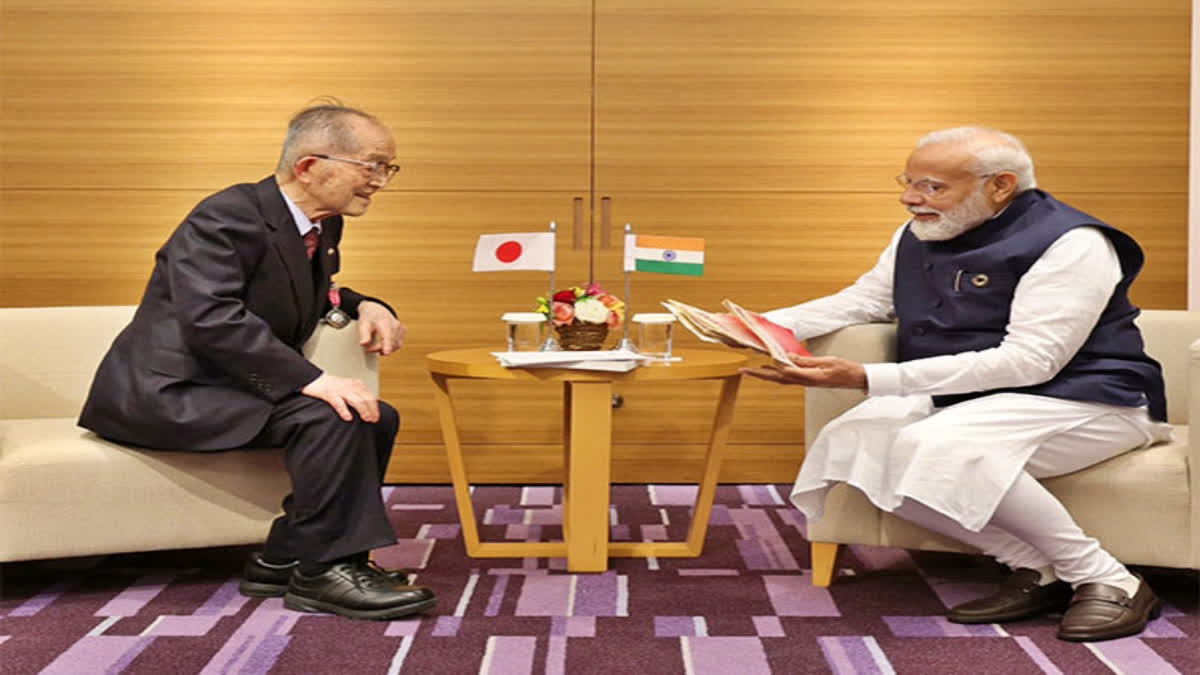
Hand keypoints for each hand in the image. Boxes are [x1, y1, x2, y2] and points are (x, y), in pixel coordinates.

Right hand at [301, 372, 379, 421]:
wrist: (315, 380)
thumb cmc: (333, 387)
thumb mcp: (350, 388)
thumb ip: (359, 395)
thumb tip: (370, 407)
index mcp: (357, 385)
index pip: (371, 396)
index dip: (375, 407)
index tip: (377, 417)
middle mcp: (351, 387)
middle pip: (366, 398)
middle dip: (372, 410)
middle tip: (373, 419)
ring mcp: (340, 390)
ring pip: (356, 401)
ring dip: (363, 410)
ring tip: (366, 419)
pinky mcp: (330, 394)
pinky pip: (339, 403)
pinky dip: (345, 411)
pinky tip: (348, 418)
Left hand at [356, 300, 405, 355]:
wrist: (376, 309)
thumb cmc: (369, 318)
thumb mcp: (363, 325)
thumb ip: (364, 335)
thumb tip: (363, 344)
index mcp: (384, 322)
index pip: (388, 335)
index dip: (387, 345)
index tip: (387, 353)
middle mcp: (395, 324)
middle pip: (391, 343)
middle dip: (380, 349)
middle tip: (369, 349)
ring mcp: (400, 327)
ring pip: (396, 345)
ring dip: (386, 349)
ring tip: (375, 347)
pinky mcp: (403, 331)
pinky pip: (398, 344)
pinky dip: (391, 347)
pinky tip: (383, 345)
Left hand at [740, 354, 867, 390]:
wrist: (857, 379)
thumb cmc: (844, 370)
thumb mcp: (826, 362)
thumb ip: (806, 362)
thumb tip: (788, 359)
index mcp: (809, 378)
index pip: (786, 373)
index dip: (772, 367)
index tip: (760, 361)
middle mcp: (804, 382)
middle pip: (777, 379)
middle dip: (759, 374)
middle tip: (743, 370)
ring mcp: (805, 382)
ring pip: (780, 379)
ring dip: (765, 375)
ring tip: (752, 370)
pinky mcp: (807, 380)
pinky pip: (788, 378)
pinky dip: (777, 373)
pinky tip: (772, 369)